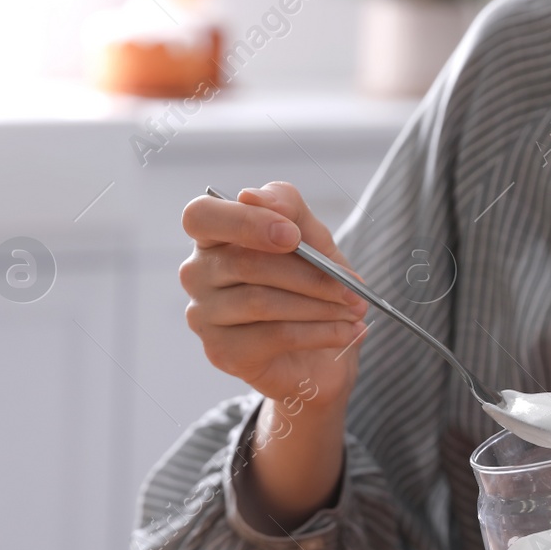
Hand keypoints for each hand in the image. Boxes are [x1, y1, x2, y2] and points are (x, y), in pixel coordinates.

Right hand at [179, 182, 367, 406]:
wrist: (318, 354)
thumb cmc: (308, 288)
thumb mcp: (312, 239)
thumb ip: (287, 208)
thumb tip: (251, 195)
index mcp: (212, 237)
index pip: (201, 216)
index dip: (245, 222)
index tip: (293, 236)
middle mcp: (197, 274)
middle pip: (245, 264)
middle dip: (308, 274)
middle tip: (351, 285)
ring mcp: (203, 316)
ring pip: (260, 302)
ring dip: (319, 305)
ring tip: (354, 309)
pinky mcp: (222, 352)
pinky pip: (274, 336)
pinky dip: (319, 332)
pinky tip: (346, 331)